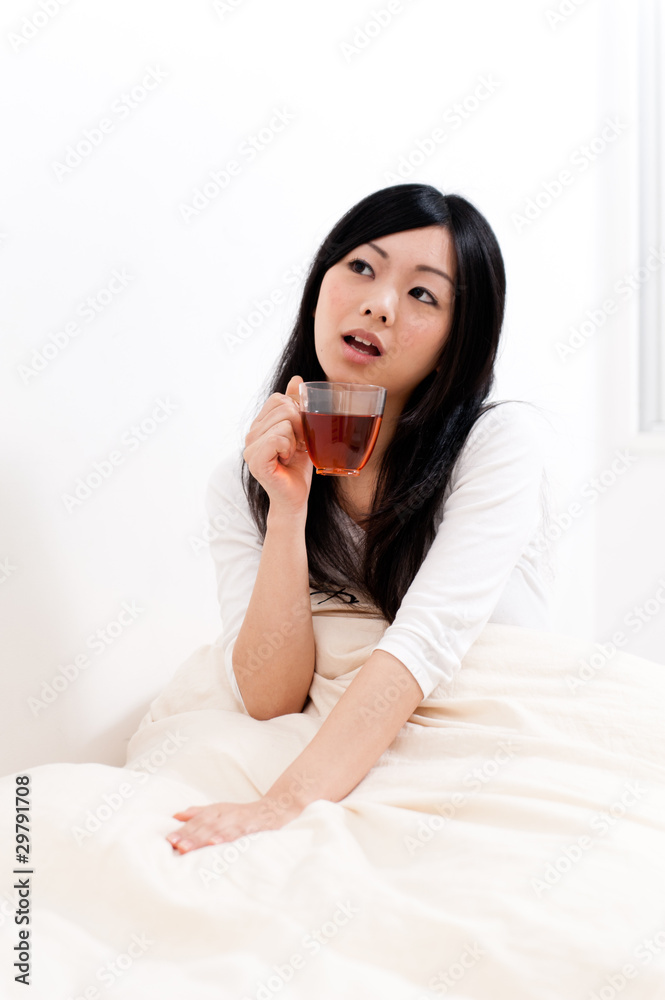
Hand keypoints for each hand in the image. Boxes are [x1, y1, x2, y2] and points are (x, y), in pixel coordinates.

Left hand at [166, 794, 304, 854]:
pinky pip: (237, 833)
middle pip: (204, 825)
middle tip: (174, 845)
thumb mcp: (220, 810)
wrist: (275, 808)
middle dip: (188, 835)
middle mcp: (225, 813)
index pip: (196, 820)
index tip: (168, 840)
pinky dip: (225, 838)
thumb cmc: (243, 813)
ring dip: (201, 838)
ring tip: (186, 847)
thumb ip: (198, 813)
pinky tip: (214, 844)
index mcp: (216, 810)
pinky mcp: (251, 826)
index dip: (182, 830)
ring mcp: (238, 819)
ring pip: (216, 829)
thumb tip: (175, 816)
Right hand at [243, 374, 312, 515]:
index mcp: (260, 425)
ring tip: (290, 455)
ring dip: (296, 440)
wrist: (295, 497)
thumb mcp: (301, 431)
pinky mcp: (255, 460)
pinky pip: (278, 438)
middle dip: (299, 426)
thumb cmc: (298, 467)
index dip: (296, 413)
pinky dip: (289, 448)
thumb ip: (296, 405)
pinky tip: (285, 461)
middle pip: (284, 407)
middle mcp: (251, 434)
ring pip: (284, 422)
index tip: (298, 436)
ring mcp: (250, 447)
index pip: (279, 399)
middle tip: (296, 447)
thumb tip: (296, 380)